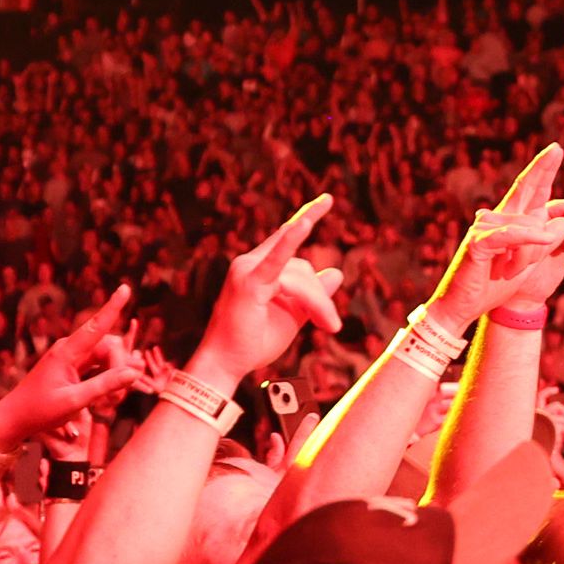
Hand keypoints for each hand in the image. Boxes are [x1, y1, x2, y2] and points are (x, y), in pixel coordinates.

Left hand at [0, 289, 144, 450]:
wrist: (15, 419)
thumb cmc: (40, 411)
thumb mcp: (74, 401)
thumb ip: (104, 386)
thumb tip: (133, 373)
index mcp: (66, 352)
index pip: (96, 326)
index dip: (113, 307)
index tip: (125, 288)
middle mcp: (70, 349)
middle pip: (109, 347)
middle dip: (120, 369)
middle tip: (116, 400)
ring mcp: (71, 358)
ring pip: (107, 358)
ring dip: (115, 377)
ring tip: (110, 403)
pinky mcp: (72, 367)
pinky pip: (99, 366)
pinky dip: (107, 379)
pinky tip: (107, 399)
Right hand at [193, 195, 344, 383]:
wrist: (227, 364)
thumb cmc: (255, 341)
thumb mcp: (293, 315)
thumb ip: (313, 294)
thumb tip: (336, 272)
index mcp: (259, 267)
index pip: (289, 243)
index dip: (308, 217)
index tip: (327, 199)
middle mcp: (250, 262)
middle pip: (302, 267)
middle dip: (320, 297)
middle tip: (331, 326)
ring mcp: (247, 270)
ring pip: (300, 275)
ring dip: (318, 303)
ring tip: (327, 326)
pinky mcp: (249, 283)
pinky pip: (276, 260)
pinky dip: (290, 241)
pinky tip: (305, 224)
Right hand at [432, 145, 563, 325]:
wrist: (464, 308)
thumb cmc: (494, 285)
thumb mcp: (529, 264)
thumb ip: (546, 244)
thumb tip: (562, 224)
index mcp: (511, 221)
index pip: (530, 192)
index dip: (542, 170)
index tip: (556, 149)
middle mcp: (496, 217)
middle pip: (525, 190)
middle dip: (542, 169)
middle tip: (557, 148)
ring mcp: (484, 227)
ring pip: (526, 227)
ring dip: (530, 253)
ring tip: (515, 271)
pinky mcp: (476, 241)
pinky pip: (509, 235)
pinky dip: (528, 238)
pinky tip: (544, 239)